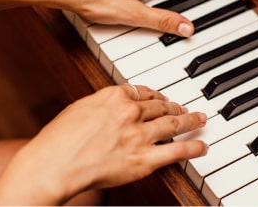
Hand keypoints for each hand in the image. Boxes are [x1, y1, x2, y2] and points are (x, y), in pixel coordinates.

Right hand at [0, 85, 207, 204]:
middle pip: (161, 106)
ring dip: (190, 120)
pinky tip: (202, 146)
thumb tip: (112, 105)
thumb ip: (102, 105)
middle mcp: (131, 112)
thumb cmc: (58, 141)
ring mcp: (140, 135)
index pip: (143, 92)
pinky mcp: (145, 159)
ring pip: (174, 123)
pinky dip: (194, 148)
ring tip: (200, 119)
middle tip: (183, 107)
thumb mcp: (79, 109)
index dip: (155, 95)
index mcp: (114, 96)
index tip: (159, 98)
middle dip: (175, 106)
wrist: (54, 165)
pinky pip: (178, 151)